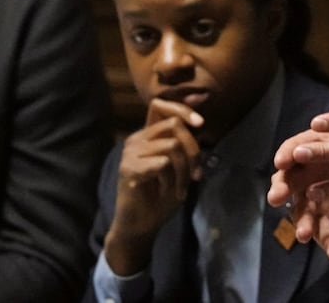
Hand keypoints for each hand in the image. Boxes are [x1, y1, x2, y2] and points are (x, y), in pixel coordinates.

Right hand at [104, 99, 203, 274]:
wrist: (142, 223)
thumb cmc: (163, 194)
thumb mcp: (181, 165)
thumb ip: (187, 143)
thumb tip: (200, 120)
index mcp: (149, 135)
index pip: (159, 105)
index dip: (181, 107)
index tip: (200, 122)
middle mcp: (137, 139)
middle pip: (174, 124)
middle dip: (193, 149)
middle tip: (196, 174)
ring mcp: (130, 152)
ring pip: (172, 145)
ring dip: (184, 170)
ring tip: (181, 187)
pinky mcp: (127, 168)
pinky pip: (162, 163)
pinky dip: (172, 179)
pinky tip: (166, 191)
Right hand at [268, 123, 328, 259]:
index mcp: (309, 149)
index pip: (292, 148)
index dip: (286, 154)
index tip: (281, 161)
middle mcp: (303, 174)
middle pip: (286, 182)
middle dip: (280, 189)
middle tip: (276, 198)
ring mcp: (310, 198)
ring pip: (302, 212)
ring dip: (302, 223)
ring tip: (305, 235)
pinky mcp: (323, 217)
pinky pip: (322, 231)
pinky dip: (328, 242)